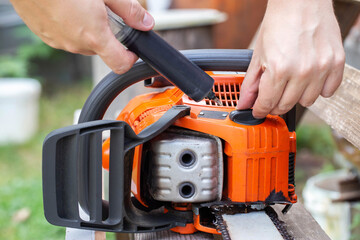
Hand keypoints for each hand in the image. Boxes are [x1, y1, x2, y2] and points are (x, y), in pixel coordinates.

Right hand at [10, 0, 153, 73]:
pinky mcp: (45, 36)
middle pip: (101, 51)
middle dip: (107, 36)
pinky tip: (66, 8)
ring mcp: (58, 42)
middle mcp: (76, 44)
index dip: (130, 58)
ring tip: (81, 7)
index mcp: (94, 36)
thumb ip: (128, 10)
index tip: (131, 48)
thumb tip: (145, 23)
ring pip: (82, 44)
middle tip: (102, 14)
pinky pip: (65, 38)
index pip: (121, 64)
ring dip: (87, 31)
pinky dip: (70, 28)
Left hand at [237, 0, 344, 118]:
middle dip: (275, 103)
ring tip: (291, 81)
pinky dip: (318, 89)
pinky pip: (328, 92)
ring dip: (296, 96)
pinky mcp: (337, 63)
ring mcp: (322, 68)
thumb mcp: (258, 54)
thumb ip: (251, 83)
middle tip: (272, 94)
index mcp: (279, 68)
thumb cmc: (279, 23)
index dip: (260, 110)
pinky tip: (309, 79)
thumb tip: (244, 104)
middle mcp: (302, 71)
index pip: (268, 103)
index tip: (258, 110)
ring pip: (307, 102)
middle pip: (286, 105)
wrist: (301, 1)